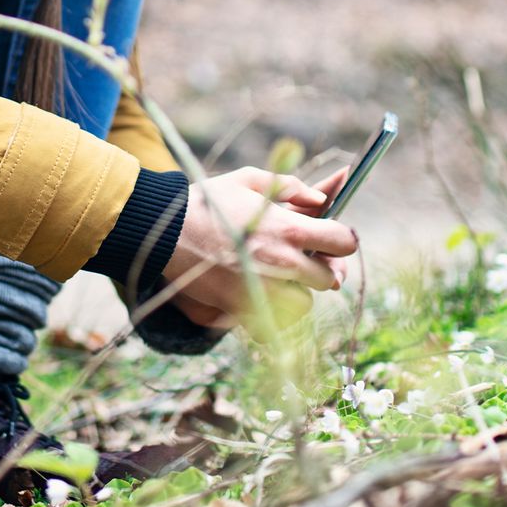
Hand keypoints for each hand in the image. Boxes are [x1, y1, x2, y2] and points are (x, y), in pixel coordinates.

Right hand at [163, 166, 357, 330]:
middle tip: (307, 260)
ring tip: (282, 279)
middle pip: (329, 278)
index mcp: (288, 228)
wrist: (163, 233)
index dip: (343, 240)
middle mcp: (281, 263)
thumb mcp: (248, 180)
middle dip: (323, 268)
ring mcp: (262, 290)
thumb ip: (290, 186)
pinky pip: (274, 326)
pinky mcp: (242, 310)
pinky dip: (273, 317)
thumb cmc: (208, 201)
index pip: (343, 242)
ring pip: (304, 305)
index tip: (334, 239)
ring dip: (299, 293)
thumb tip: (320, 198)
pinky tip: (265, 300)